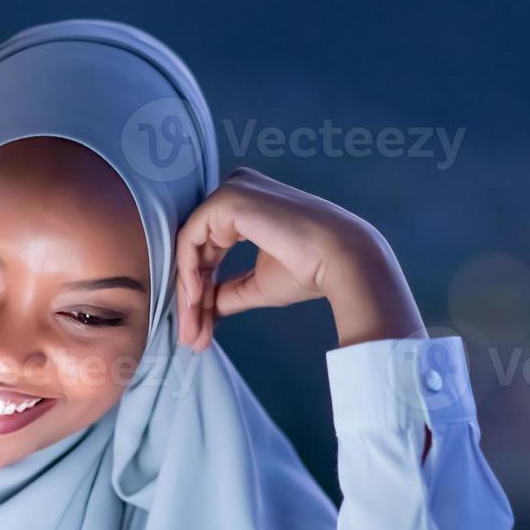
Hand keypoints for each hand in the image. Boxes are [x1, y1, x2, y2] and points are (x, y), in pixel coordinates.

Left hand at [174, 167, 427, 350]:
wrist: (341, 260)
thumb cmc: (309, 269)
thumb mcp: (257, 284)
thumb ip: (228, 291)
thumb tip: (205, 309)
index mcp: (246, 206)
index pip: (209, 250)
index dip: (200, 290)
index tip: (198, 329)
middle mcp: (237, 191)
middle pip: (197, 250)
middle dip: (192, 299)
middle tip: (191, 339)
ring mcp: (231, 191)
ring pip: (190, 247)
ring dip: (189, 294)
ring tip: (192, 332)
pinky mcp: (227, 199)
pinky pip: (191, 240)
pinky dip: (188, 273)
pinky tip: (196, 301)